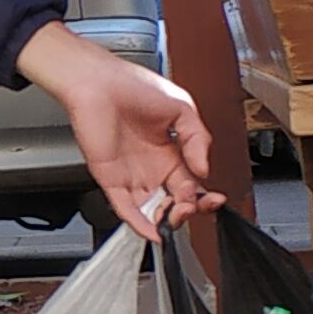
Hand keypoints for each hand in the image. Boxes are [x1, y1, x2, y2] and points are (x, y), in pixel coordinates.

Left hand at [19, 25, 221, 232]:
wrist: (98, 82)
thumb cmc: (132, 85)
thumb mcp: (182, 108)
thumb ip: (198, 139)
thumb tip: (204, 169)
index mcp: (169, 152)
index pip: (191, 184)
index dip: (203, 195)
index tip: (214, 199)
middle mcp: (151, 167)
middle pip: (174, 201)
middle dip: (188, 209)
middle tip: (192, 205)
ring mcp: (131, 175)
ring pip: (152, 210)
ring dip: (167, 219)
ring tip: (178, 214)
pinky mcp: (110, 180)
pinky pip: (126, 209)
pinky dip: (140, 224)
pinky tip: (154, 232)